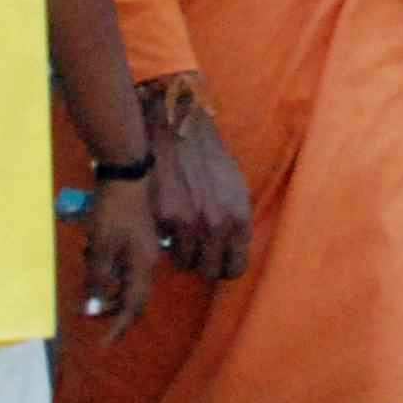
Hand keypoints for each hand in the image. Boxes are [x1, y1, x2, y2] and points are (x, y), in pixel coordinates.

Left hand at [74, 178, 159, 337]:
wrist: (126, 176)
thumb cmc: (113, 212)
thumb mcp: (100, 247)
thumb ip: (98, 277)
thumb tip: (94, 305)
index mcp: (142, 267)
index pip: (133, 307)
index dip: (119, 327)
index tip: (104, 343)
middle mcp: (147, 262)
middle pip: (132, 297)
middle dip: (110, 309)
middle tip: (88, 314)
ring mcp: (144, 250)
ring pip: (127, 281)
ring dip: (107, 289)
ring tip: (87, 284)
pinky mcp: (138, 240)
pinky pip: (124, 266)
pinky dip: (109, 272)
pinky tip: (93, 259)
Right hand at [144, 91, 255, 280]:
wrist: (178, 130)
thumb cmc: (207, 156)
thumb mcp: (234, 187)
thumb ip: (233, 218)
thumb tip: (230, 245)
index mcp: (240, 218)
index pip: (236, 267)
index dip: (223, 267)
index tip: (214, 262)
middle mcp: (220, 225)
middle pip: (210, 271)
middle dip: (200, 263)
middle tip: (193, 251)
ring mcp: (192, 225)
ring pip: (185, 263)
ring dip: (180, 253)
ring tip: (177, 236)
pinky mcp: (167, 219)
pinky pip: (164, 247)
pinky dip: (163, 240)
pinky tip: (163, 223)